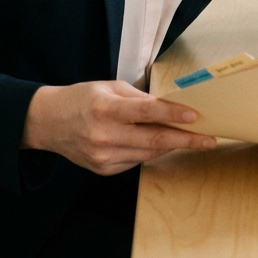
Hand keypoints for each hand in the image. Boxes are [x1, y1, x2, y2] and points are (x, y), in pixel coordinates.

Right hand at [20, 80, 215, 175]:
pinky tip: (157, 143)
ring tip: (189, 139)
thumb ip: (138, 98)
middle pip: (154, 139)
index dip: (173, 114)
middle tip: (208, 140)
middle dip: (185, 140)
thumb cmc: (81, 99)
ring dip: (171, 145)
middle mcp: (105, 134)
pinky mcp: (104, 169)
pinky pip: (136, 161)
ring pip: (148, 153)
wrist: (49, 122)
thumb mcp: (109, 87)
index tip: (195, 116)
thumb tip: (167, 107)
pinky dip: (150, 151)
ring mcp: (104, 155)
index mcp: (106, 108)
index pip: (146, 112)